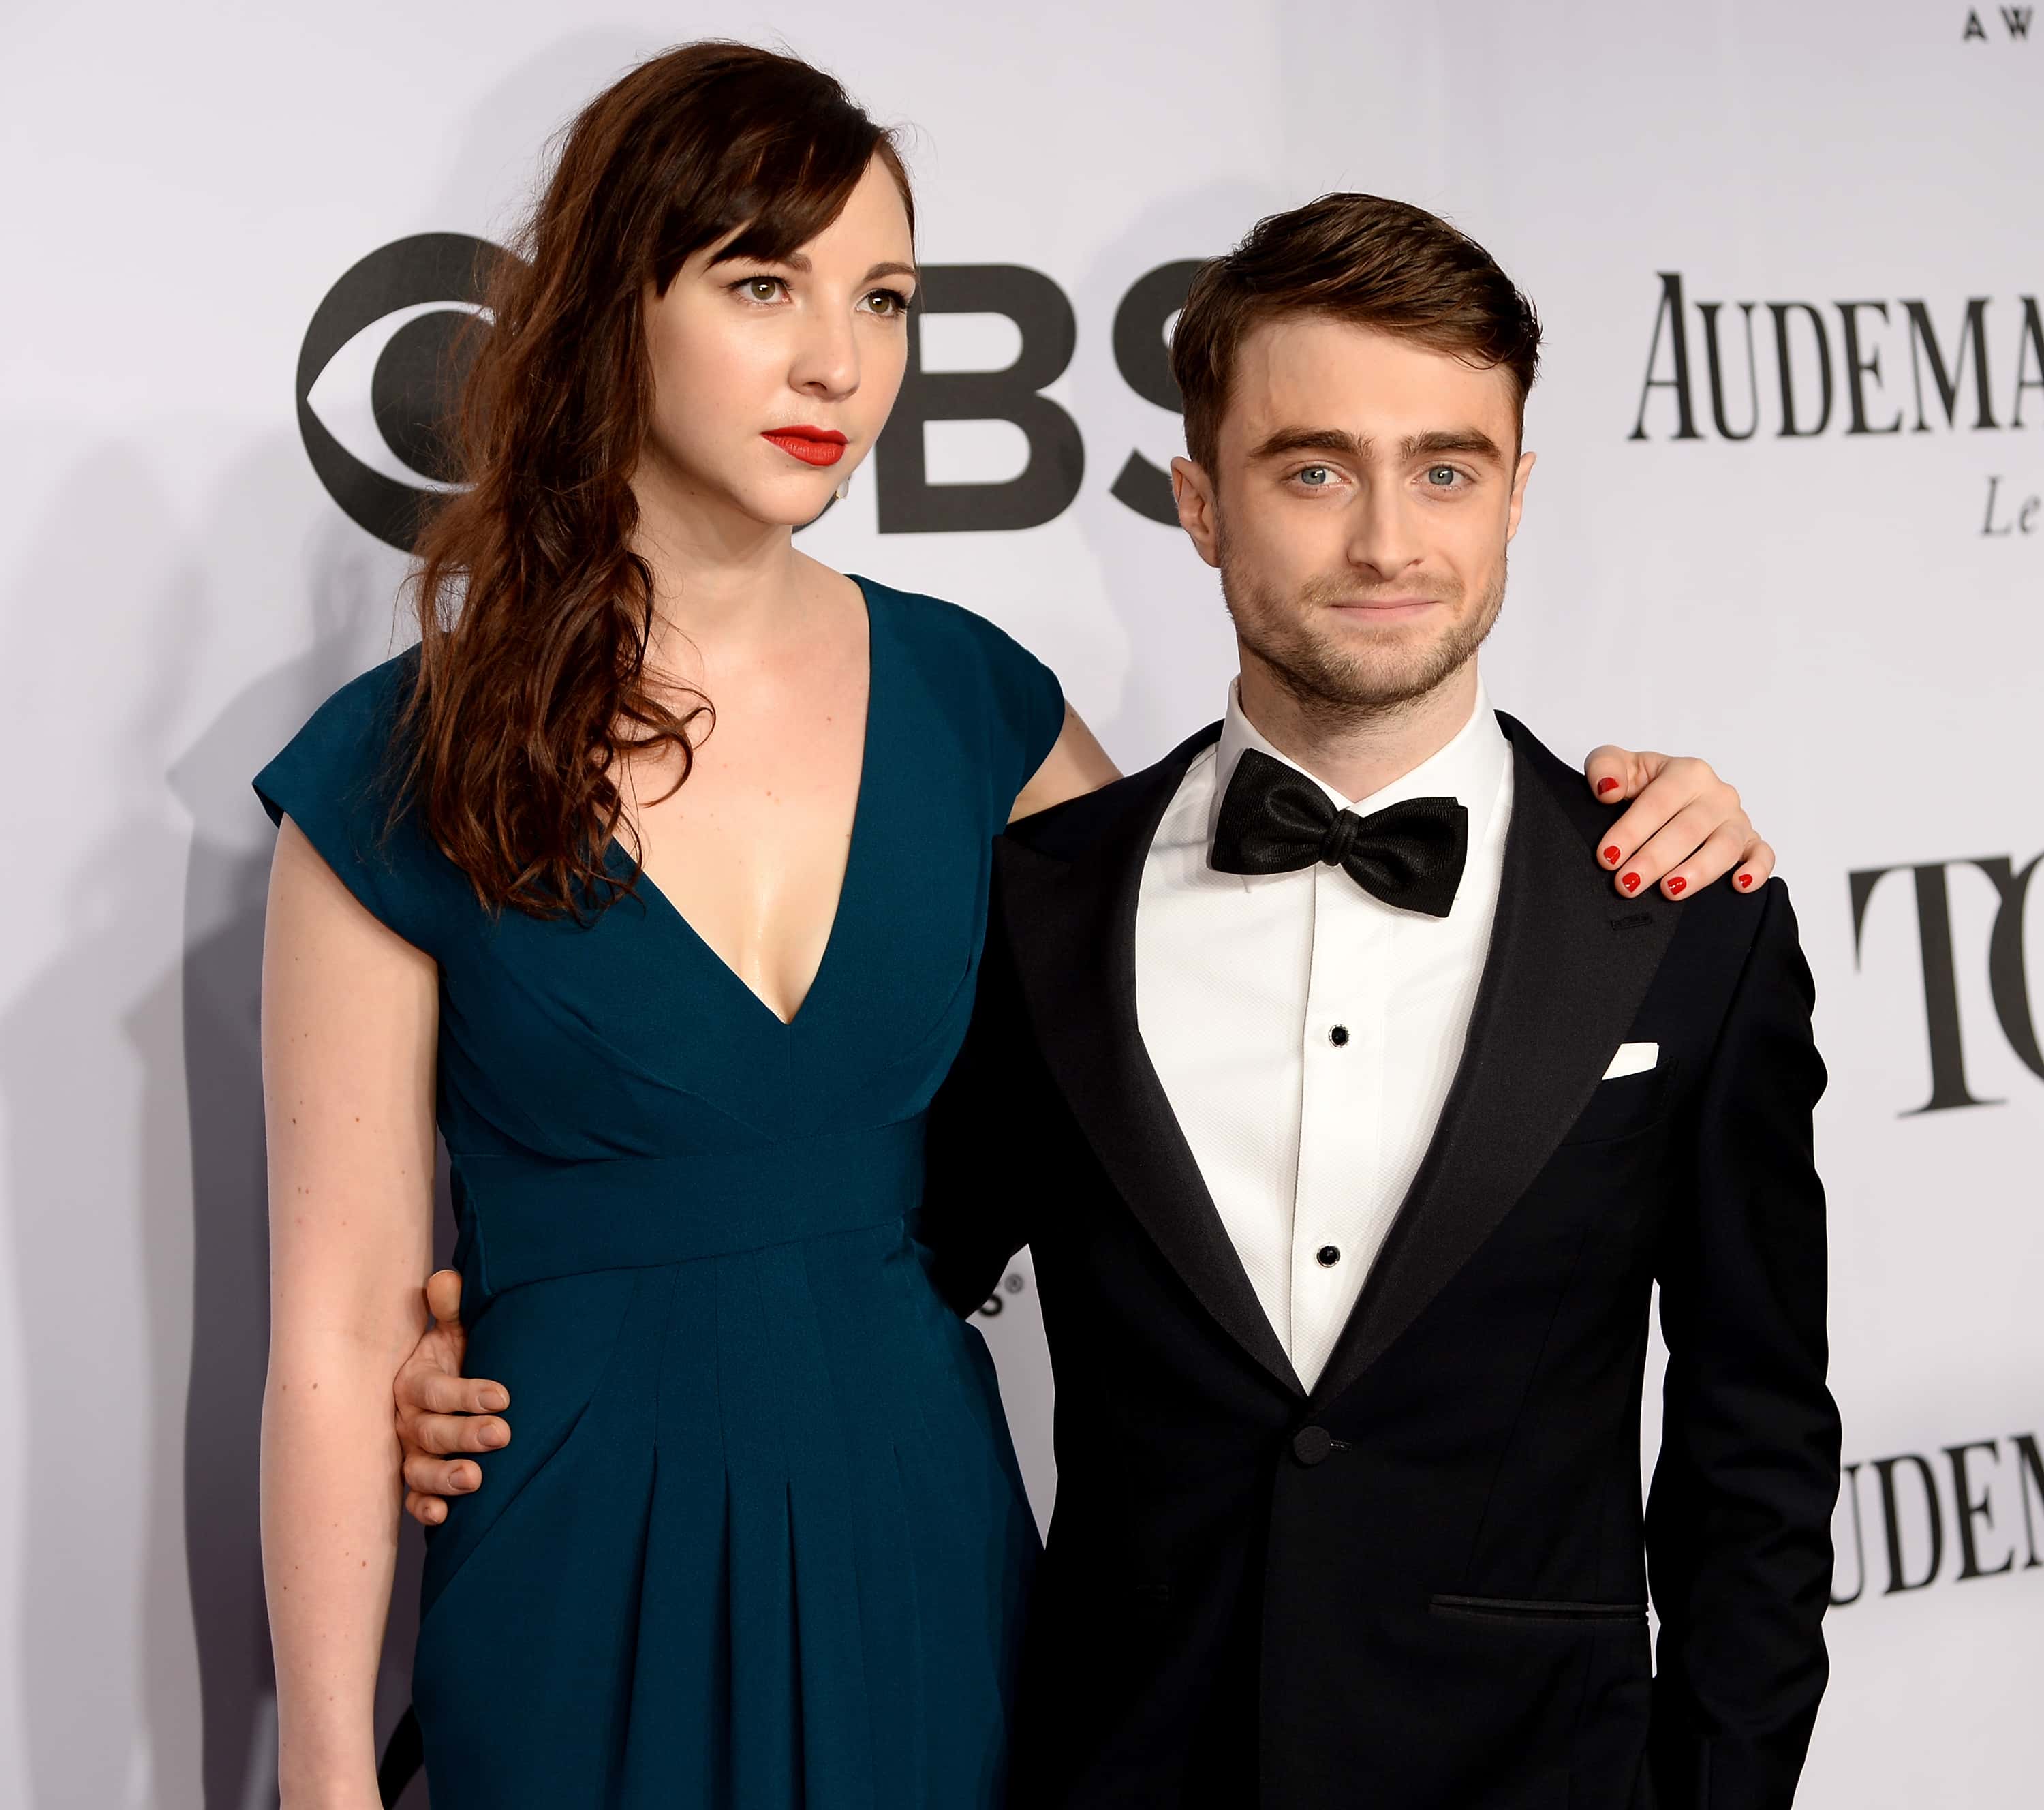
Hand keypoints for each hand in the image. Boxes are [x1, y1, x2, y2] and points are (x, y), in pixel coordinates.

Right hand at [394, 1269, 507, 1526]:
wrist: (443, 1384)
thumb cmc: (454, 1355)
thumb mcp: (453, 1330)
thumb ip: (450, 1309)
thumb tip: (447, 1280)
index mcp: (413, 1381)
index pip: (435, 1390)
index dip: (466, 1394)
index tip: (503, 1397)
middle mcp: (407, 1419)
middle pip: (430, 1431)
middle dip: (464, 1434)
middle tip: (502, 1434)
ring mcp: (409, 1452)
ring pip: (418, 1469)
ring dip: (444, 1476)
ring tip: (475, 1479)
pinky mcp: (416, 1479)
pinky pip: (412, 1498)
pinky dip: (425, 1508)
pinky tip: (444, 1517)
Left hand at [1581, 748, 1774, 900]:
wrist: (1668, 796)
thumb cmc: (1643, 784)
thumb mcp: (1617, 766)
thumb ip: (1604, 766)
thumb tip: (1608, 790)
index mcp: (1686, 772)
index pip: (1658, 803)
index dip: (1631, 831)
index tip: (1608, 856)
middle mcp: (1716, 794)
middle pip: (1688, 829)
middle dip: (1655, 859)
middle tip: (1627, 884)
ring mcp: (1736, 820)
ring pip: (1724, 847)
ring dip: (1697, 871)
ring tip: (1669, 891)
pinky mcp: (1751, 842)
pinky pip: (1762, 855)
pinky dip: (1756, 870)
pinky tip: (1739, 885)